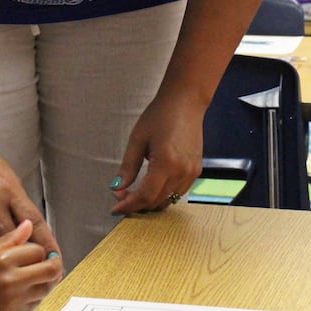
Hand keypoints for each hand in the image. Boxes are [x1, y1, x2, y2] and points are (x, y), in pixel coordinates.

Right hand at [0, 220, 62, 310]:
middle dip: (52, 264)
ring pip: (46, 287)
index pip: (38, 250)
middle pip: (50, 270)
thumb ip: (9, 239)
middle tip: (49, 262)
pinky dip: (34, 296)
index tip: (33, 251)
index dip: (37, 249)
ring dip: (45, 280)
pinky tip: (22, 291)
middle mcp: (12, 281)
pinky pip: (36, 303)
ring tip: (34, 276)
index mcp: (2, 260)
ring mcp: (15, 302)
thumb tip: (28, 225)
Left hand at [109, 93, 203, 213]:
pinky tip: (152, 185)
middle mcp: (182, 172)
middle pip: (157, 201)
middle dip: (137, 204)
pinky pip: (178, 191)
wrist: (185, 102)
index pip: (145, 196)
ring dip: (150, 201)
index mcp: (166, 163)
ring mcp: (192, 172)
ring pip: (168, 199)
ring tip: (134, 191)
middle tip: (120, 196)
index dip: (129, 205)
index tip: (114, 208)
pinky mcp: (196, 170)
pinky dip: (163, 193)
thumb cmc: (159, 115)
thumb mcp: (137, 139)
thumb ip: (128, 167)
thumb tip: (116, 188)